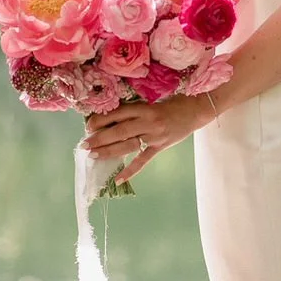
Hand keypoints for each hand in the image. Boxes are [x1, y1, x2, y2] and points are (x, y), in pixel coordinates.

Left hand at [83, 93, 212, 185]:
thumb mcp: (153, 101)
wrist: (196, 110)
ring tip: (94, 155)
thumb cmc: (173, 103)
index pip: (118, 113)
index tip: (88, 125)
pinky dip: (130, 170)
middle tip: (85, 144)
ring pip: (128, 145)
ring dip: (109, 151)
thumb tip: (113, 117)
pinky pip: (143, 160)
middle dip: (100, 138)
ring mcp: (154, 135)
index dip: (102, 120)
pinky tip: (118, 179)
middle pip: (119, 130)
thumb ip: (136, 109)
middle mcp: (147, 121)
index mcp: (144, 107)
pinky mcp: (160, 147)